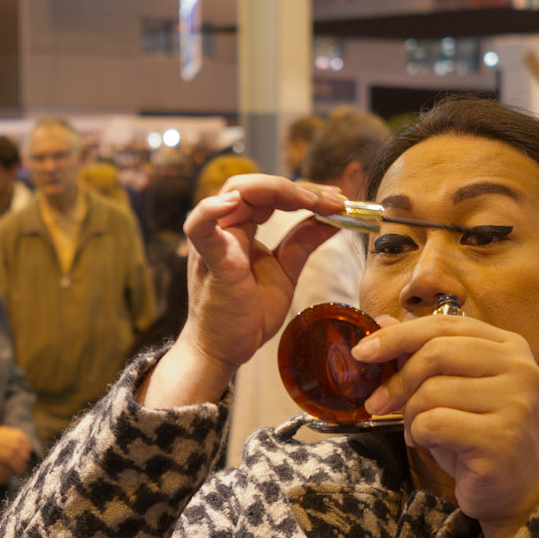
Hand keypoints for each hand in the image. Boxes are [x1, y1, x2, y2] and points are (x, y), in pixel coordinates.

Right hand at [0, 425, 30, 473]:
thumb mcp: (6, 433)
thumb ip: (15, 437)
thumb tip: (21, 443)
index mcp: (20, 435)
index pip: (27, 448)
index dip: (24, 456)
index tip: (22, 460)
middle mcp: (19, 442)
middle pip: (26, 455)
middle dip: (24, 462)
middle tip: (20, 467)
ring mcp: (14, 449)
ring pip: (23, 462)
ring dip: (21, 468)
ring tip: (18, 471)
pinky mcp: (9, 457)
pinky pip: (17, 467)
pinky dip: (18, 471)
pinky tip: (16, 474)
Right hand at [144, 176, 345, 407]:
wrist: (223, 350)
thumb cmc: (246, 314)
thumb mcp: (285, 273)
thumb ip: (302, 243)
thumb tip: (332, 220)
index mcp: (241, 228)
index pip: (270, 194)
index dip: (305, 192)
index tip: (338, 201)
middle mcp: (225, 228)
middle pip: (255, 186)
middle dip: (297, 188)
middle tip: (333, 200)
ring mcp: (215, 241)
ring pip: (234, 192)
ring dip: (274, 189)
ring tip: (309, 201)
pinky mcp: (210, 261)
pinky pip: (200, 227)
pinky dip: (211, 210)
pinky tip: (234, 202)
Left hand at [353, 314, 538, 537]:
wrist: (512, 488)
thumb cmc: (476, 433)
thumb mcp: (448, 388)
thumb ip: (421, 354)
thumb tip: (382, 323)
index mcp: (508, 346)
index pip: (444, 324)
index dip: (398, 335)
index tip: (362, 352)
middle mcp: (520, 367)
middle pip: (436, 353)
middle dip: (398, 379)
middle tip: (377, 402)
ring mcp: (516, 402)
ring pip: (432, 391)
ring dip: (411, 415)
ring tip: (419, 430)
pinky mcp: (502, 438)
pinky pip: (435, 424)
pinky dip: (420, 435)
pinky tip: (430, 443)